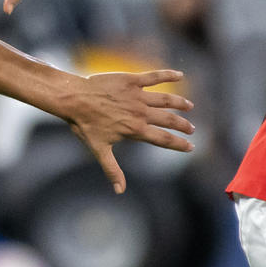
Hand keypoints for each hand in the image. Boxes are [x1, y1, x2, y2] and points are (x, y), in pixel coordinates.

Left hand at [60, 70, 194, 193]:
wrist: (74, 99)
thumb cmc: (85, 125)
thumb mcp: (99, 150)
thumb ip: (112, 170)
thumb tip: (119, 191)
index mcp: (135, 130)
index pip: (164, 139)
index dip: (179, 144)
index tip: (190, 147)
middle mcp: (141, 113)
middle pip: (169, 120)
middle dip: (183, 126)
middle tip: (191, 129)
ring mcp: (138, 96)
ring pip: (166, 100)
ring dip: (180, 103)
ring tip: (189, 106)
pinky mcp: (132, 80)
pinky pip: (154, 77)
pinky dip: (168, 75)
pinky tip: (180, 75)